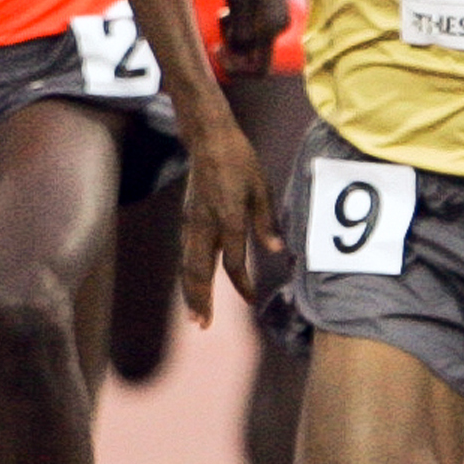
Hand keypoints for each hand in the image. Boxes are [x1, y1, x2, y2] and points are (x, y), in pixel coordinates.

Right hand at [178, 112, 281, 322]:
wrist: (208, 138)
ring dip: (191, 291)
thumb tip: (277, 250)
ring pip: (188, 264)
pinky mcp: (187, 217)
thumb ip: (266, 222)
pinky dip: (189, 273)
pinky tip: (192, 284)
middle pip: (200, 271)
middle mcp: (205, 224)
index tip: (249, 300)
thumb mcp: (260, 188)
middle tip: (202, 325)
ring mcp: (192, 221)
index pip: (233, 261)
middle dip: (201, 300)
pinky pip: (186, 252)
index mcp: (228, 218)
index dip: (242, 284)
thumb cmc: (239, 160)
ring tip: (195, 314)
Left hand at [217, 0, 289, 78]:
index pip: (258, 69)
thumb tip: (241, 52)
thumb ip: (240, 30)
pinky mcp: (268, 9)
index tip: (216, 47)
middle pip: (252, 57)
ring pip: (248, 42)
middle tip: (219, 22)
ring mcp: (274, 17)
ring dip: (231, 33)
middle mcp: (278, 26)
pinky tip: (229, 5)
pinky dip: (235, 23)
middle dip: (231, 47)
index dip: (235, 67)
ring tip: (223, 9)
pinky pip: (250, 29)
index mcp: (273, 27)